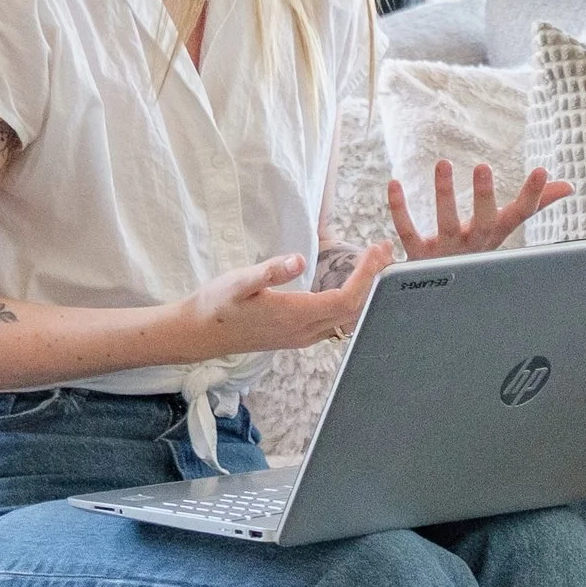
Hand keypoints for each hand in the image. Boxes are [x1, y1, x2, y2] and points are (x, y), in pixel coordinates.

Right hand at [166, 242, 395, 355]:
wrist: (199, 334)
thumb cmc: (217, 305)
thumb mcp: (238, 281)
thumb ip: (270, 271)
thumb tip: (300, 260)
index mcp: (295, 315)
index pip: (346, 299)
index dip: (366, 276)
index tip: (376, 250)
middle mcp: (305, 331)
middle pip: (355, 310)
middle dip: (375, 280)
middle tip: (386, 250)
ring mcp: (302, 337)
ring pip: (348, 319)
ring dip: (366, 292)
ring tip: (376, 264)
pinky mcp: (297, 336)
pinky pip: (335, 323)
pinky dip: (352, 303)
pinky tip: (351, 285)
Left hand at [388, 160, 571, 259]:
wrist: (441, 298)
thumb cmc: (477, 251)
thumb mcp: (504, 228)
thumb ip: (534, 205)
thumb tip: (567, 186)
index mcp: (495, 236)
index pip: (519, 216)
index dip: (533, 196)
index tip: (540, 170)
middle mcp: (473, 245)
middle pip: (483, 223)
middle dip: (484, 197)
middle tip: (483, 167)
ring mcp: (445, 252)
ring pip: (446, 225)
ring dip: (444, 195)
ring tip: (443, 163)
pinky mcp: (418, 256)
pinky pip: (407, 231)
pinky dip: (399, 209)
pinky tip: (394, 184)